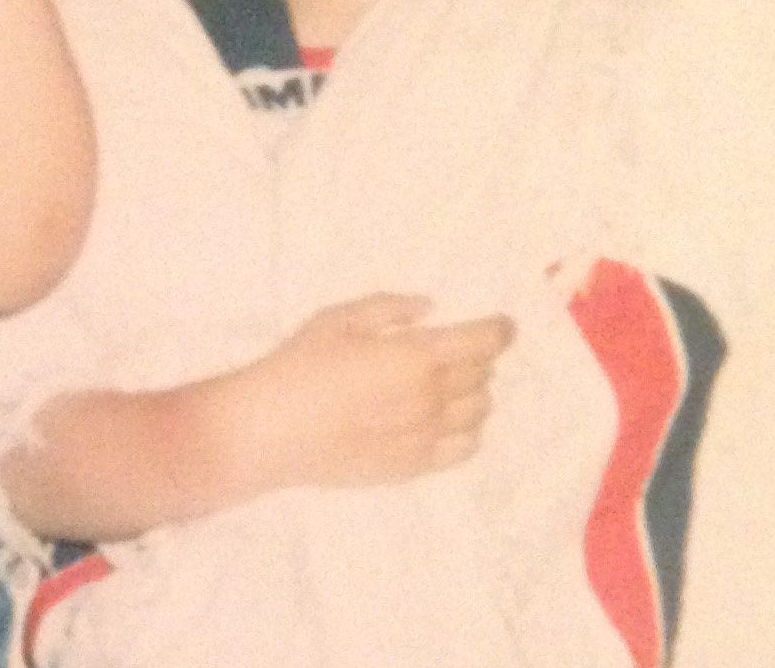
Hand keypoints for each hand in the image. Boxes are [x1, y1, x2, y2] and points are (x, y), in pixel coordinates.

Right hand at [222, 294, 512, 492]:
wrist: (271, 431)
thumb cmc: (299, 366)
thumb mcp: (339, 319)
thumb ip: (389, 308)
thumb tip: (430, 309)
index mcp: (414, 357)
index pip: (481, 343)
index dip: (499, 330)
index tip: (503, 324)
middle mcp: (430, 399)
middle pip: (482, 375)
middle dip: (479, 357)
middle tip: (460, 348)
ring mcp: (425, 437)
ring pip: (478, 412)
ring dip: (474, 391)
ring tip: (449, 382)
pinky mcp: (414, 467)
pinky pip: (464, 448)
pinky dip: (467, 429)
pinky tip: (446, 419)